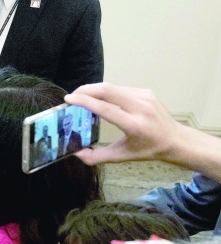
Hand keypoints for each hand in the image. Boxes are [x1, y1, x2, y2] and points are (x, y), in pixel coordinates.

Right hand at [65, 84, 185, 165]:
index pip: (105, 108)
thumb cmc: (147, 150)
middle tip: (72, 96)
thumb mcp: (122, 156)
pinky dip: (106, 92)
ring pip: (113, 87)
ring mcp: (144, 97)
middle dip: (86, 90)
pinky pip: (120, 89)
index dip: (84, 101)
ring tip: (83, 97)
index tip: (68, 99)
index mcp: (133, 125)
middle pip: (108, 90)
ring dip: (94, 89)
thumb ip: (97, 157)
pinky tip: (100, 99)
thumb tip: (76, 153)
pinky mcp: (146, 92)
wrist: (175, 139)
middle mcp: (140, 107)